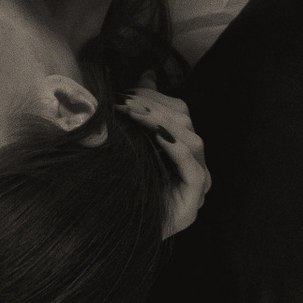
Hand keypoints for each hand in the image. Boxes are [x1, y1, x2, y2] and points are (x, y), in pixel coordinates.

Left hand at [120, 79, 209, 237]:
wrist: (105, 229)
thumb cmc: (115, 182)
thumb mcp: (125, 141)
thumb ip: (138, 110)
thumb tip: (146, 73)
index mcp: (179, 151)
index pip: (180, 113)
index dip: (155, 99)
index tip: (125, 93)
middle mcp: (193, 167)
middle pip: (187, 124)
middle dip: (154, 107)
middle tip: (122, 102)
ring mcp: (197, 187)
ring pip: (193, 142)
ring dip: (161, 122)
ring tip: (132, 113)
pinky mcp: (192, 203)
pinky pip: (193, 169)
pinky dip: (175, 148)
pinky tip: (155, 136)